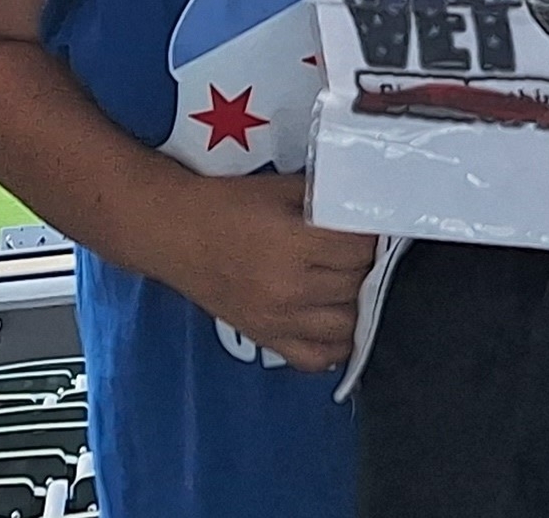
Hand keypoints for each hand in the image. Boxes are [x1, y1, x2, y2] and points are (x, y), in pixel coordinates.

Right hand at [152, 171, 375, 372]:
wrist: (176, 233)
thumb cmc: (228, 205)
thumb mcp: (284, 189)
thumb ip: (329, 201)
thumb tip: (370, 210)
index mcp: (294, 244)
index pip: (361, 249)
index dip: (372, 236)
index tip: (371, 229)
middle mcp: (289, 289)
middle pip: (357, 286)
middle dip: (365, 267)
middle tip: (360, 253)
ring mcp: (278, 321)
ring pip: (347, 326)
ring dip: (356, 305)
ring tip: (351, 285)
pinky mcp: (266, 340)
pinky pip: (316, 358)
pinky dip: (334, 345)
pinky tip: (336, 322)